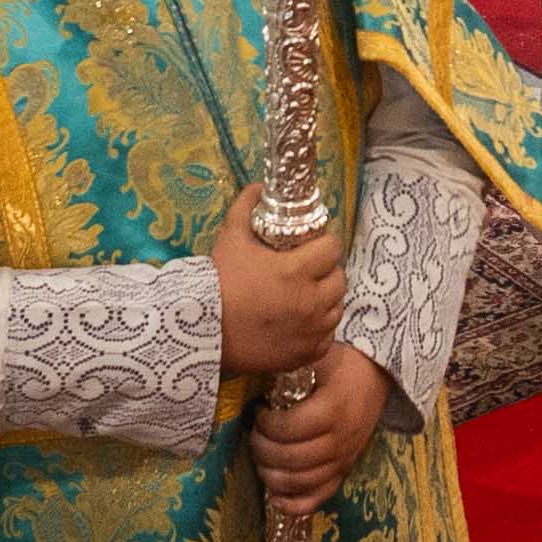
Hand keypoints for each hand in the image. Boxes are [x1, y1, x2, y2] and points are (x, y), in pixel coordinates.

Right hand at [210, 185, 341, 375]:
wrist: (201, 333)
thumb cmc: (219, 283)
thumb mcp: (231, 238)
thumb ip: (246, 207)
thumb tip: (259, 187)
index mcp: (297, 271)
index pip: (333, 248)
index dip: (323, 245)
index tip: (311, 247)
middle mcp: (311, 302)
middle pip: (339, 279)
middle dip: (327, 272)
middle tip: (308, 273)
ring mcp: (311, 331)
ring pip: (336, 308)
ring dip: (326, 300)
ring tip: (305, 298)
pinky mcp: (307, 354)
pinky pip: (327, 338)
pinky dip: (319, 330)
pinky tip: (301, 324)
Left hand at [251, 345, 393, 518]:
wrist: (377, 377)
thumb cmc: (343, 364)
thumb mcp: (320, 355)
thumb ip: (292, 363)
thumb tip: (259, 369)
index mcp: (333, 409)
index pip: (289, 429)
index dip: (265, 425)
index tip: (258, 412)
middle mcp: (341, 439)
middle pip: (292, 459)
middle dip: (263, 450)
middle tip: (255, 435)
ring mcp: (344, 459)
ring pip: (302, 482)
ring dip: (272, 475)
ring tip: (262, 457)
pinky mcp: (344, 471)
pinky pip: (320, 498)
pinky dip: (294, 505)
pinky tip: (274, 497)